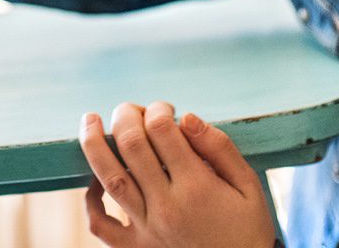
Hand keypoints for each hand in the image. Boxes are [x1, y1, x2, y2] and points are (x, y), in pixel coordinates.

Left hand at [77, 101, 277, 247]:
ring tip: (89, 120)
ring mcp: (147, 230)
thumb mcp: (248, 185)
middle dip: (125, 117)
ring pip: (110, 178)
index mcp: (197, 187)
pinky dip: (91, 201)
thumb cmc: (248, 228)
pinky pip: (101, 226)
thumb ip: (219, 148)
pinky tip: (95, 181)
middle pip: (131, 146)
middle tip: (129, 108)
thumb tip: (187, 117)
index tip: (165, 109)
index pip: (162, 131)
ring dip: (93, 144)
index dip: (158, 110)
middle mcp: (166, 207)